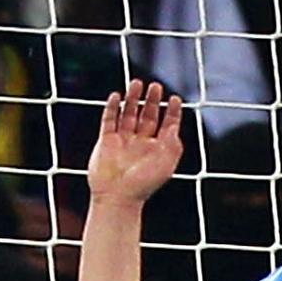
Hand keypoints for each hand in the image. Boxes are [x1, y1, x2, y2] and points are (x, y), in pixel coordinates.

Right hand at [86, 83, 184, 207]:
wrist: (117, 197)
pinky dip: (112, 107)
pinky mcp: (106, 141)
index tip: (175, 98)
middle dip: (152, 101)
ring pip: (129, 114)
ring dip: (133, 99)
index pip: (166, 125)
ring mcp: (123, 141)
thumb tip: (173, 126)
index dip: (172, 112)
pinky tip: (117, 96)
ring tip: (137, 83)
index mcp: (157, 149)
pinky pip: (109, 120)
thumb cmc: (144, 184)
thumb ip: (173, 144)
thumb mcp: (167, 164)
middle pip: (148, 116)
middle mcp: (141, 143)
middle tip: (156, 86)